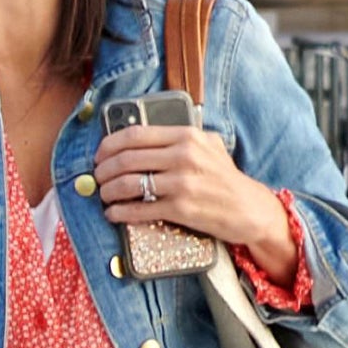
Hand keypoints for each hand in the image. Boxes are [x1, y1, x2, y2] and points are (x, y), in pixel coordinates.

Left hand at [93, 124, 295, 279]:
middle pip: (125, 159)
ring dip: (107, 191)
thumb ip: (177, 137)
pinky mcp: (181, 209)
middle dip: (103, 171)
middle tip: (97, 178)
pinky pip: (139, 209)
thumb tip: (136, 136)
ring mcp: (182, 183)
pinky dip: (119, 212)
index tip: (99, 155)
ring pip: (127, 184)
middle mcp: (183, 156)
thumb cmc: (224, 177)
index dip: (108, 145)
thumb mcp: (208, 145)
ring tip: (103, 196)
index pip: (134, 134)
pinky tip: (113, 213)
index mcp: (186, 136)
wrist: (250, 208)